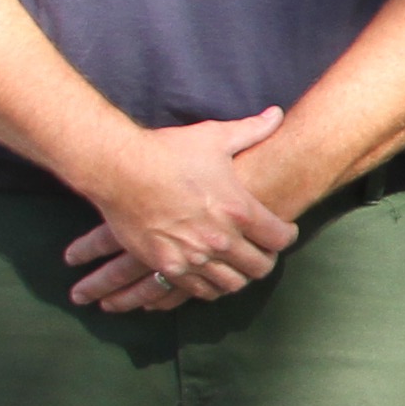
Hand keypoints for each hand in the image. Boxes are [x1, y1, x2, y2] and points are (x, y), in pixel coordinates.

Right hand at [60, 109, 296, 310]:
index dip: (286, 236)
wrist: (119, 168)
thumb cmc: (168, 151)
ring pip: (231, 284)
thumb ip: (250, 130)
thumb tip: (275, 115)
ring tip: (238, 267)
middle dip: (266, 260)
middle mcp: (220, 239)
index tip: (283, 231)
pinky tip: (209, 277)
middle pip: (260, 267)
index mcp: (239, 210)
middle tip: (263, 252)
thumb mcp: (214, 137)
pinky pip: (197, 290)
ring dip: (239, 277)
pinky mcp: (167, 265)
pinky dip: (208, 287)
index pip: (280, 238)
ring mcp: (193, 256)